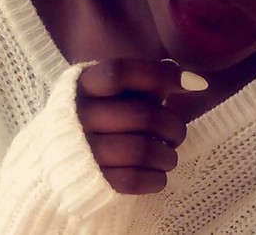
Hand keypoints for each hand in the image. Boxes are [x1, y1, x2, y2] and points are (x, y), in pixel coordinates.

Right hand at [77, 58, 190, 194]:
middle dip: (173, 126)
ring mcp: (82, 150)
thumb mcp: (119, 91)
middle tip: (177, 133)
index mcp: (84, 84)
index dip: (161, 75)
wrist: (59, 159)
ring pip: (142, 150)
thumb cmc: (102, 116)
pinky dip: (156, 178)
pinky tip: (159, 174)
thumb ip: (150, 81)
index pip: (121, 72)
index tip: (196, 85)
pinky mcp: (89, 182)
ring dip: (167, 155)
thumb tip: (195, 81)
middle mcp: (78, 114)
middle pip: (143, 115)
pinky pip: (133, 181)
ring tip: (169, 154)